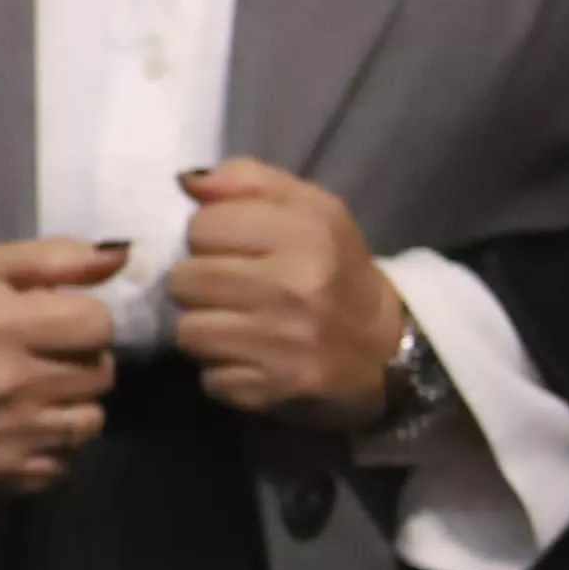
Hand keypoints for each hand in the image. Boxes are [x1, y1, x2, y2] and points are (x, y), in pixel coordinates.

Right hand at [0, 238, 123, 494]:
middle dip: (81, 360)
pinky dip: (51, 445)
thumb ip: (52, 258)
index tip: (58, 321)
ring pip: (90, 421)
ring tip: (38, 393)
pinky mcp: (2, 474)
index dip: (85, 318)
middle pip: (101, 374)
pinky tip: (22, 427)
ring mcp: (7, 436)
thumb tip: (121, 257)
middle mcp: (8, 383)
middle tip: (46, 357)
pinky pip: (64, 462)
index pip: (98, 325)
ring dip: (72, 405)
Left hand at [167, 158, 401, 426]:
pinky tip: (250, 357)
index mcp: (306, 234)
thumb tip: (187, 182)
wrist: (384, 348)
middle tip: (230, 288)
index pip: (202, 226)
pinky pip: (209, 378)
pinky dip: (222, 370)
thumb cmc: (334, 268)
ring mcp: (284, 343)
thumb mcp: (310, 209)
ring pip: (188, 331)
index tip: (231, 247)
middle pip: (184, 280)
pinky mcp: (274, 388)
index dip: (209, 235)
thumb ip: (248, 181)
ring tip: (235, 322)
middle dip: (198, 283)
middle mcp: (294, 288)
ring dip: (204, 328)